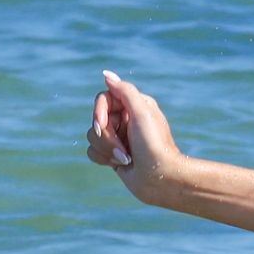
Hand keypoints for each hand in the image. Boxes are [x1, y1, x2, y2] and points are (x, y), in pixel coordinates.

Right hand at [86, 70, 185, 204]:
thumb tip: (106, 74)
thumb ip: (125, 91)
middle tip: (124, 148)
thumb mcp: (142, 113)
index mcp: (135, 105)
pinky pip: (92, 151)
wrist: (161, 179)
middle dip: (106, 136)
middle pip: (96, 119)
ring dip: (107, 149)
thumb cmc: (154, 145)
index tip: (102, 123)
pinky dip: (104, 158)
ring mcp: (119, 137)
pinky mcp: (113, 153)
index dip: (99, 111)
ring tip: (126, 158)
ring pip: (91, 136)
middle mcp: (126, 119)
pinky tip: (120, 164)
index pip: (103, 98)